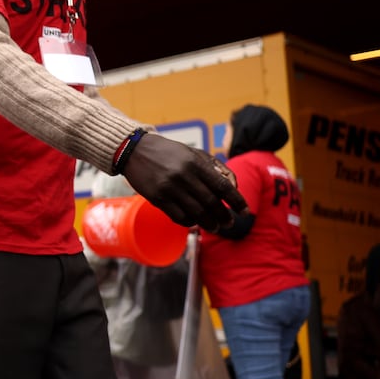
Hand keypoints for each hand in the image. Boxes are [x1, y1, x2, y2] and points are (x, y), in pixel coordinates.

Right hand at [122, 133, 248, 232]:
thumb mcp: (194, 153)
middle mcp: (183, 176)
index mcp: (195, 163)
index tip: (245, 211)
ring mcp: (169, 188)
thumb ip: (216, 167)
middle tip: (230, 223)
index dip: (236, 201)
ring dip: (209, 223)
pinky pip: (178, 216)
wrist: (134, 150)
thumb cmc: (169, 152)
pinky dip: (190, 222)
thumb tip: (234, 187)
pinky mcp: (157, 198)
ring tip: (215, 227)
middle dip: (224, 216)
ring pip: (196, 213)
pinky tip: (194, 222)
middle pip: (211, 203)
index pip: (222, 186)